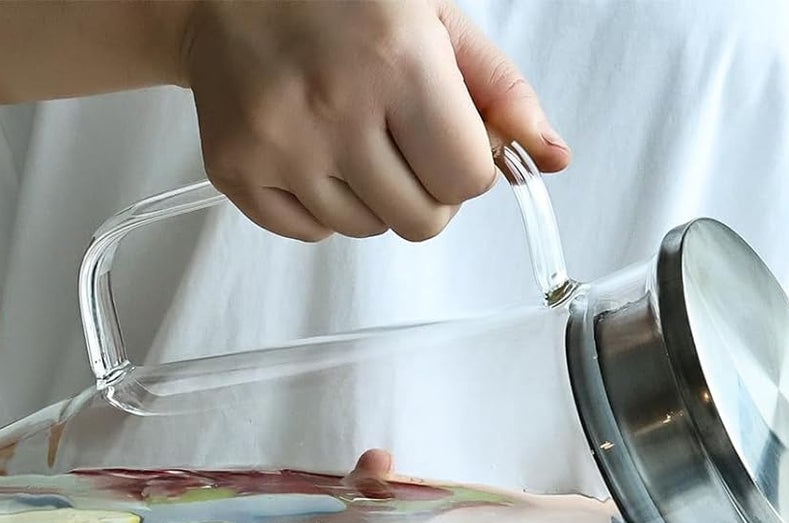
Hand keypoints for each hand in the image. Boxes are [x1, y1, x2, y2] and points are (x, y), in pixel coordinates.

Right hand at [181, 0, 568, 241]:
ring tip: (349, 133)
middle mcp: (335, 106)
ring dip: (373, 196)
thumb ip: (499, 90)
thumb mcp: (435, 19)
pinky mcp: (238, 171)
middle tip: (400, 139)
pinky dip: (321, 206)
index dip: (467, 167)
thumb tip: (551, 156)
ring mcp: (281, 144)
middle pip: (421, 221)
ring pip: (368, 231)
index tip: (448, 138)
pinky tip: (312, 149)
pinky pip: (312, 234)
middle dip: (426, 191)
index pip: (467, 180)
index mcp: (396, 59)